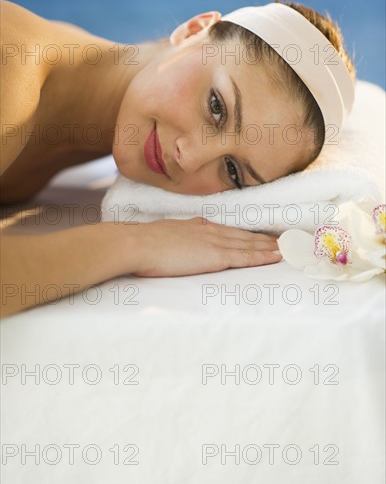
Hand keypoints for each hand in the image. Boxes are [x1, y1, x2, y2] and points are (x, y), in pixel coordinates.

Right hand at [130, 217, 281, 276]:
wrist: (138, 244)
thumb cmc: (145, 243)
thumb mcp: (165, 235)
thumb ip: (178, 238)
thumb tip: (181, 243)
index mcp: (198, 226)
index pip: (229, 231)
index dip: (247, 234)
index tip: (261, 236)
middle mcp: (210, 231)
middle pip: (244, 235)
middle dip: (264, 239)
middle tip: (283, 240)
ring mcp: (215, 242)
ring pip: (249, 244)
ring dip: (269, 247)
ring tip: (286, 248)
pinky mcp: (216, 256)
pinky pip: (246, 256)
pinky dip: (263, 256)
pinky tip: (275, 256)